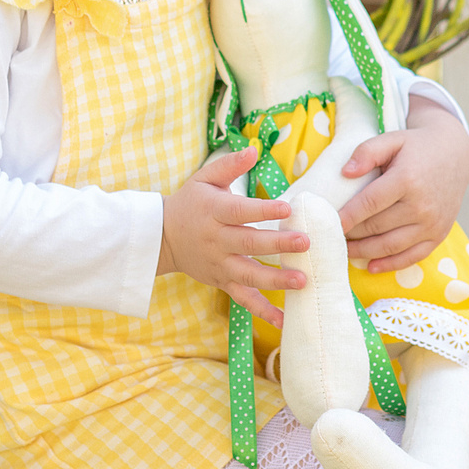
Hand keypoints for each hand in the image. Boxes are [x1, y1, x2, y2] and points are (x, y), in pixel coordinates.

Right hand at [158, 147, 308, 324]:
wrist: (163, 237)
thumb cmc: (190, 203)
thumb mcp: (204, 178)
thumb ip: (230, 165)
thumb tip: (255, 149)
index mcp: (213, 212)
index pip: (239, 211)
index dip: (262, 210)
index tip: (288, 208)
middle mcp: (216, 241)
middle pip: (249, 243)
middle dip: (278, 245)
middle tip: (305, 243)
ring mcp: (219, 265)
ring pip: (248, 275)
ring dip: (276, 280)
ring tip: (302, 282)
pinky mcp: (222, 282)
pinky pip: (243, 299)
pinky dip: (263, 311)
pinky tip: (284, 319)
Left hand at [340, 95, 468, 271]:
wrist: (454, 153)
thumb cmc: (417, 146)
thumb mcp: (392, 139)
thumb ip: (367, 152)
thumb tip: (345, 173)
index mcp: (407, 180)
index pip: (369, 203)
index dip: (347, 216)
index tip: (328, 223)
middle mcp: (422, 206)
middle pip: (377, 227)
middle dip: (351, 234)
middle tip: (331, 236)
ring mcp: (432, 224)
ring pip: (390, 246)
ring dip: (364, 252)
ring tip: (344, 250)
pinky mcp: (438, 235)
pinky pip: (412, 257)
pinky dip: (390, 264)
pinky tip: (371, 265)